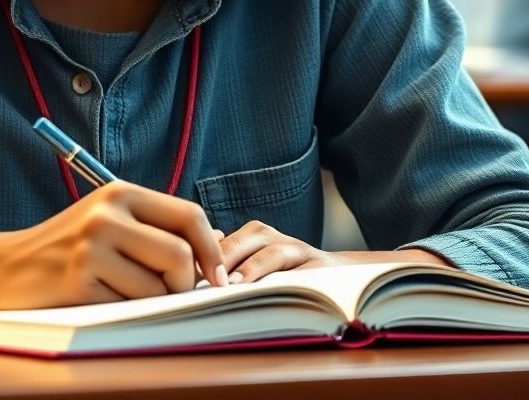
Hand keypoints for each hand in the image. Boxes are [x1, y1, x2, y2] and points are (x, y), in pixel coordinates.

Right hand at [0, 180, 226, 308]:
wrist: (2, 266)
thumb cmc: (66, 246)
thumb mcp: (109, 220)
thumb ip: (156, 226)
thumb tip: (217, 237)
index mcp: (120, 192)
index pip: (188, 215)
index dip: (212, 249)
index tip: (217, 277)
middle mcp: (107, 214)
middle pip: (180, 255)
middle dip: (185, 284)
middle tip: (171, 293)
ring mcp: (91, 248)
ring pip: (156, 288)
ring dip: (151, 301)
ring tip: (122, 292)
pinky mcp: (78, 282)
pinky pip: (128, 308)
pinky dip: (123, 311)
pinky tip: (99, 299)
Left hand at [217, 220, 449, 283]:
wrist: (340, 281)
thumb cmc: (286, 279)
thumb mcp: (256, 268)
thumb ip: (231, 260)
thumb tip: (196, 263)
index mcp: (257, 236)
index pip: (228, 237)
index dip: (208, 251)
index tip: (187, 271)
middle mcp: (278, 238)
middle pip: (250, 235)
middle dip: (226, 254)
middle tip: (205, 276)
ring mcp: (301, 251)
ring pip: (274, 249)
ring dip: (252, 266)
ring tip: (232, 284)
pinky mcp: (322, 267)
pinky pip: (304, 270)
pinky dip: (287, 279)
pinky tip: (272, 293)